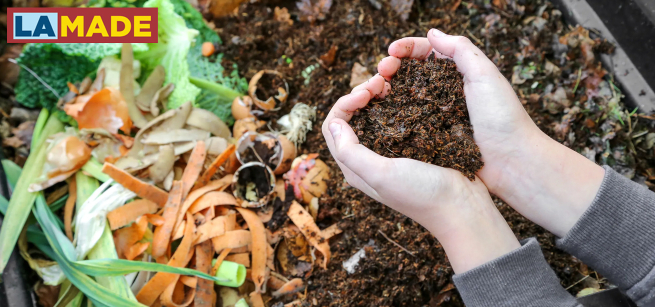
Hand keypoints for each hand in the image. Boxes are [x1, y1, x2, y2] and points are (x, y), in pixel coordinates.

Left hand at [321, 36, 519, 273]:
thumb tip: (335, 123)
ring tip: (391, 82)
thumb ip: (352, 152)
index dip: (344, 103)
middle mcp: (368, 160)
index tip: (366, 92)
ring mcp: (391, 152)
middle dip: (359, 95)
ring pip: (373, 115)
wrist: (462, 207)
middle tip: (380, 81)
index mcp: (355, 168)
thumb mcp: (381, 174)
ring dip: (376, 96)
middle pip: (350, 118)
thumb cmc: (421, 194)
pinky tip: (407, 92)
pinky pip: (396, 118)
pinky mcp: (412, 146)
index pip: (333, 128)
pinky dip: (396, 101)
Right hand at [377, 29, 604, 236]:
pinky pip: (408, 121)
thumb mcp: (485, 75)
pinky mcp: (431, 137)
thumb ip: (461, 50)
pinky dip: (392, 114)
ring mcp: (436, 114)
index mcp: (459, 73)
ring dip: (388, 89)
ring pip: (405, 96)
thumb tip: (432, 33)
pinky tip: (381, 112)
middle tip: (380, 72)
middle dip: (392, 67)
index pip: (427, 52)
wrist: (512, 162)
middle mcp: (445, 91)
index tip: (390, 52)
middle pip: (411, 72)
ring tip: (375, 90)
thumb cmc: (503, 118)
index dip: (406, 49)